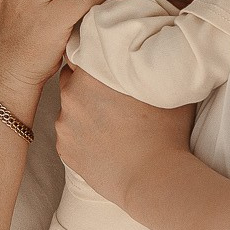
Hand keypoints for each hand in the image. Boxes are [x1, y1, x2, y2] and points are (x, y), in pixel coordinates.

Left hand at [56, 65, 194, 205]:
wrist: (154, 178)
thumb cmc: (166, 131)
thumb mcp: (163, 86)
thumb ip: (147, 66)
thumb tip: (150, 54)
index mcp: (91, 74)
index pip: (81, 51)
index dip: (95, 57)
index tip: (107, 65)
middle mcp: (71, 96)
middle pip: (71, 79)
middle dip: (86, 84)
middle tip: (110, 94)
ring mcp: (64, 124)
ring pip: (70, 109)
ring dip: (83, 111)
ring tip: (110, 124)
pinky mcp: (63, 149)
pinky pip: (70, 134)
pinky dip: (82, 135)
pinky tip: (103, 142)